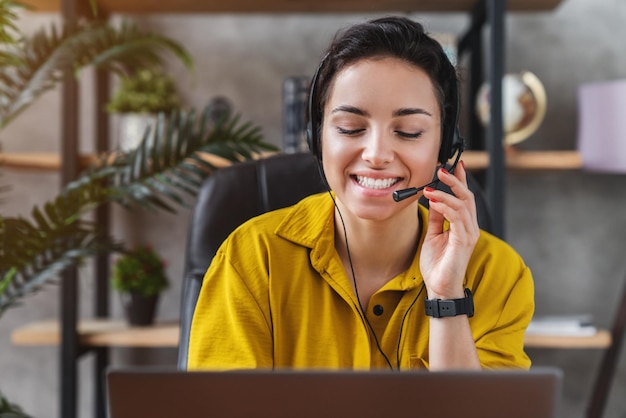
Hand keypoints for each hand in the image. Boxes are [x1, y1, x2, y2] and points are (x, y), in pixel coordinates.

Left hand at [420, 161, 479, 298]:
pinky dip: (445, 206)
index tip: (453, 165)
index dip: (460, 181)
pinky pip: (457, 217)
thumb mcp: (433, 236)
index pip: (464, 199)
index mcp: (464, 226)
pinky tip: (435, 200)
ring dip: (446, 192)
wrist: (440, 288)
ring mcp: (469, 234)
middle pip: (467, 197)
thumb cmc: (438, 266)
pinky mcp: (463, 241)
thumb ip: (437, 219)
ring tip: (432, 184)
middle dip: (455, 180)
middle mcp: (470, 228)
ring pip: (462, 205)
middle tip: (441, 169)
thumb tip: (434, 200)